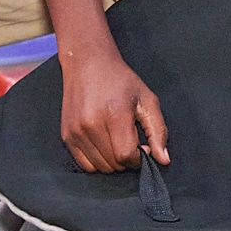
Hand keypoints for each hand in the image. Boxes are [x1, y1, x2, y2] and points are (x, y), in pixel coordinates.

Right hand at [59, 48, 169, 172]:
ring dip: (113, 162)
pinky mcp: (66, 136)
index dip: (139, 158)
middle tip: (131, 141)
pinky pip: (85, 164)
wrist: (88, 64)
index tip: (143, 148)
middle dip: (127, 160)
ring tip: (117, 141)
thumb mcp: (147, 100)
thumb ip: (158, 131)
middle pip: (113, 164)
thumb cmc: (121, 81)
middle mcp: (91, 125)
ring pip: (99, 167)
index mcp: (114, 114)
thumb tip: (163, 160)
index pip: (125, 155)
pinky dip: (97, 161)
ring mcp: (76, 131)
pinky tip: (104, 145)